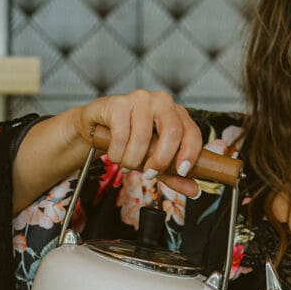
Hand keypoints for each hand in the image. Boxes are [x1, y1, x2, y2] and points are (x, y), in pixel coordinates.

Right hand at [72, 90, 202, 197]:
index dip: (190, 154)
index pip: (192, 132)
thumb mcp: (153, 159)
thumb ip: (172, 174)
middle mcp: (161, 102)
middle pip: (172, 132)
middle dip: (160, 160)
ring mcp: (140, 99)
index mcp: (176, 113)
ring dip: (132, 160)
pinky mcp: (118, 103)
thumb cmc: (129, 140)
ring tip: (126, 164)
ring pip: (143, 137)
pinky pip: (120, 135)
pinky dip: (116, 153)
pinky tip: (115, 154)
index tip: (182, 172)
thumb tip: (194, 191)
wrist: (96, 127)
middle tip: (149, 174)